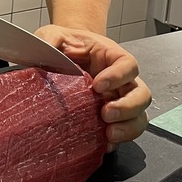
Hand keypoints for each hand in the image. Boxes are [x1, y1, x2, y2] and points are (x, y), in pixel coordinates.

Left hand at [35, 24, 150, 151]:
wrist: (64, 57)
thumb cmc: (64, 46)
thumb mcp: (54, 36)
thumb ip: (48, 40)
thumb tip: (40, 53)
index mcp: (111, 57)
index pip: (128, 65)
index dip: (118, 76)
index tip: (98, 85)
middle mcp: (121, 80)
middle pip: (141, 94)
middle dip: (128, 107)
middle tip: (106, 113)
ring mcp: (118, 100)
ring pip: (139, 116)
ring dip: (128, 127)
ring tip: (109, 134)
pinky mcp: (111, 118)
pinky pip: (125, 131)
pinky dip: (119, 140)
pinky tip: (106, 144)